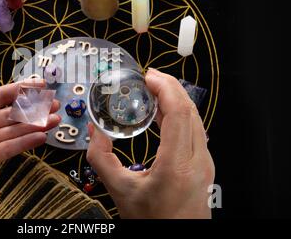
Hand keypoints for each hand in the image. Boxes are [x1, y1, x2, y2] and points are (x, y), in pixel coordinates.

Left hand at [0, 74, 60, 217]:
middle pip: (12, 113)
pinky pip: (12, 148)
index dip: (19, 90)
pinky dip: (27, 142)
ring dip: (35, 124)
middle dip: (33, 108)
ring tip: (55, 119)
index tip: (38, 85)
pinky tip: (42, 136)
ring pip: (15, 130)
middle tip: (54, 103)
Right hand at [86, 68, 214, 218]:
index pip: (179, 113)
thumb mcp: (119, 190)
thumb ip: (101, 157)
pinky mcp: (204, 164)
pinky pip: (195, 129)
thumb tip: (94, 130)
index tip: (148, 77)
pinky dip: (180, 114)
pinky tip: (163, 113)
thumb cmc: (153, 222)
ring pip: (195, 118)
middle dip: (170, 87)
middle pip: (190, 110)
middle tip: (148, 78)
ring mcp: (205, 162)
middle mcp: (198, 160)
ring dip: (175, 99)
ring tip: (154, 91)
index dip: (165, 89)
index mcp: (177, 165)